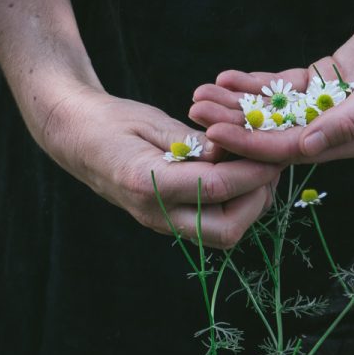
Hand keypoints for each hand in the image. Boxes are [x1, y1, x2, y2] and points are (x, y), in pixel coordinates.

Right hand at [38, 85, 281, 247]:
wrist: (77, 139)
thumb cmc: (111, 121)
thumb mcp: (151, 120)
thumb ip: (192, 142)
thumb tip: (233, 153)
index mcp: (147, 183)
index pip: (217, 187)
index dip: (253, 171)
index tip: (276, 152)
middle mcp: (156, 214)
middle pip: (226, 230)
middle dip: (256, 201)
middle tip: (269, 167)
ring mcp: (164, 223)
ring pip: (224, 234)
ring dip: (250, 205)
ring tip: (259, 168)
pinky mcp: (172, 222)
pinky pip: (214, 225)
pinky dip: (237, 204)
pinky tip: (242, 174)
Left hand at [189, 0, 353, 163]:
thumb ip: (350, 120)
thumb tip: (307, 149)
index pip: (293, 150)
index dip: (251, 145)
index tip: (214, 135)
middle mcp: (338, 129)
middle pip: (276, 133)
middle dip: (235, 126)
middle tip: (194, 113)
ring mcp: (331, 104)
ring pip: (275, 111)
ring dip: (239, 104)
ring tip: (200, 94)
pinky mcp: (327, 78)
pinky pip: (285, 86)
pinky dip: (257, 83)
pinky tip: (227, 77)